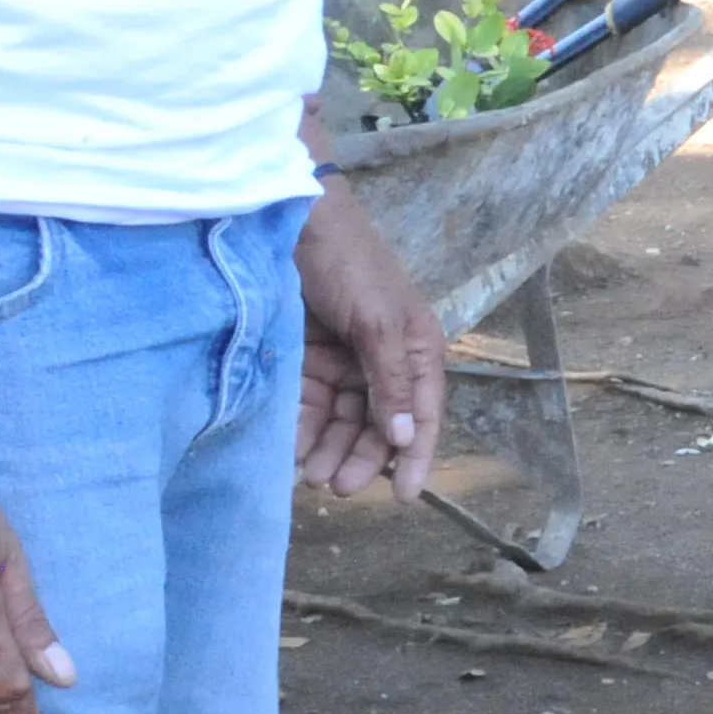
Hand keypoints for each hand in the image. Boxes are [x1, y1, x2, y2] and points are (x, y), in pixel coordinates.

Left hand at [295, 178, 444, 498]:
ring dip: (328, 449)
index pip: (423, 415)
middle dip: (360, 457)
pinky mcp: (307, 358)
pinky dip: (302, 428)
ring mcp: (345, 361)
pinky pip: (309, 404)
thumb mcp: (377, 323)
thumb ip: (392, 382)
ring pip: (342, 421)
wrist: (290, 218)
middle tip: (336, 487)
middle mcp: (385, 363)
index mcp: (418, 352)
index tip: (401, 495)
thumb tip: (406, 438)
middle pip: (379, 425)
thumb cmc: (348, 262)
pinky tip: (290, 448)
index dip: (415, 457)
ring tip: (310, 476)